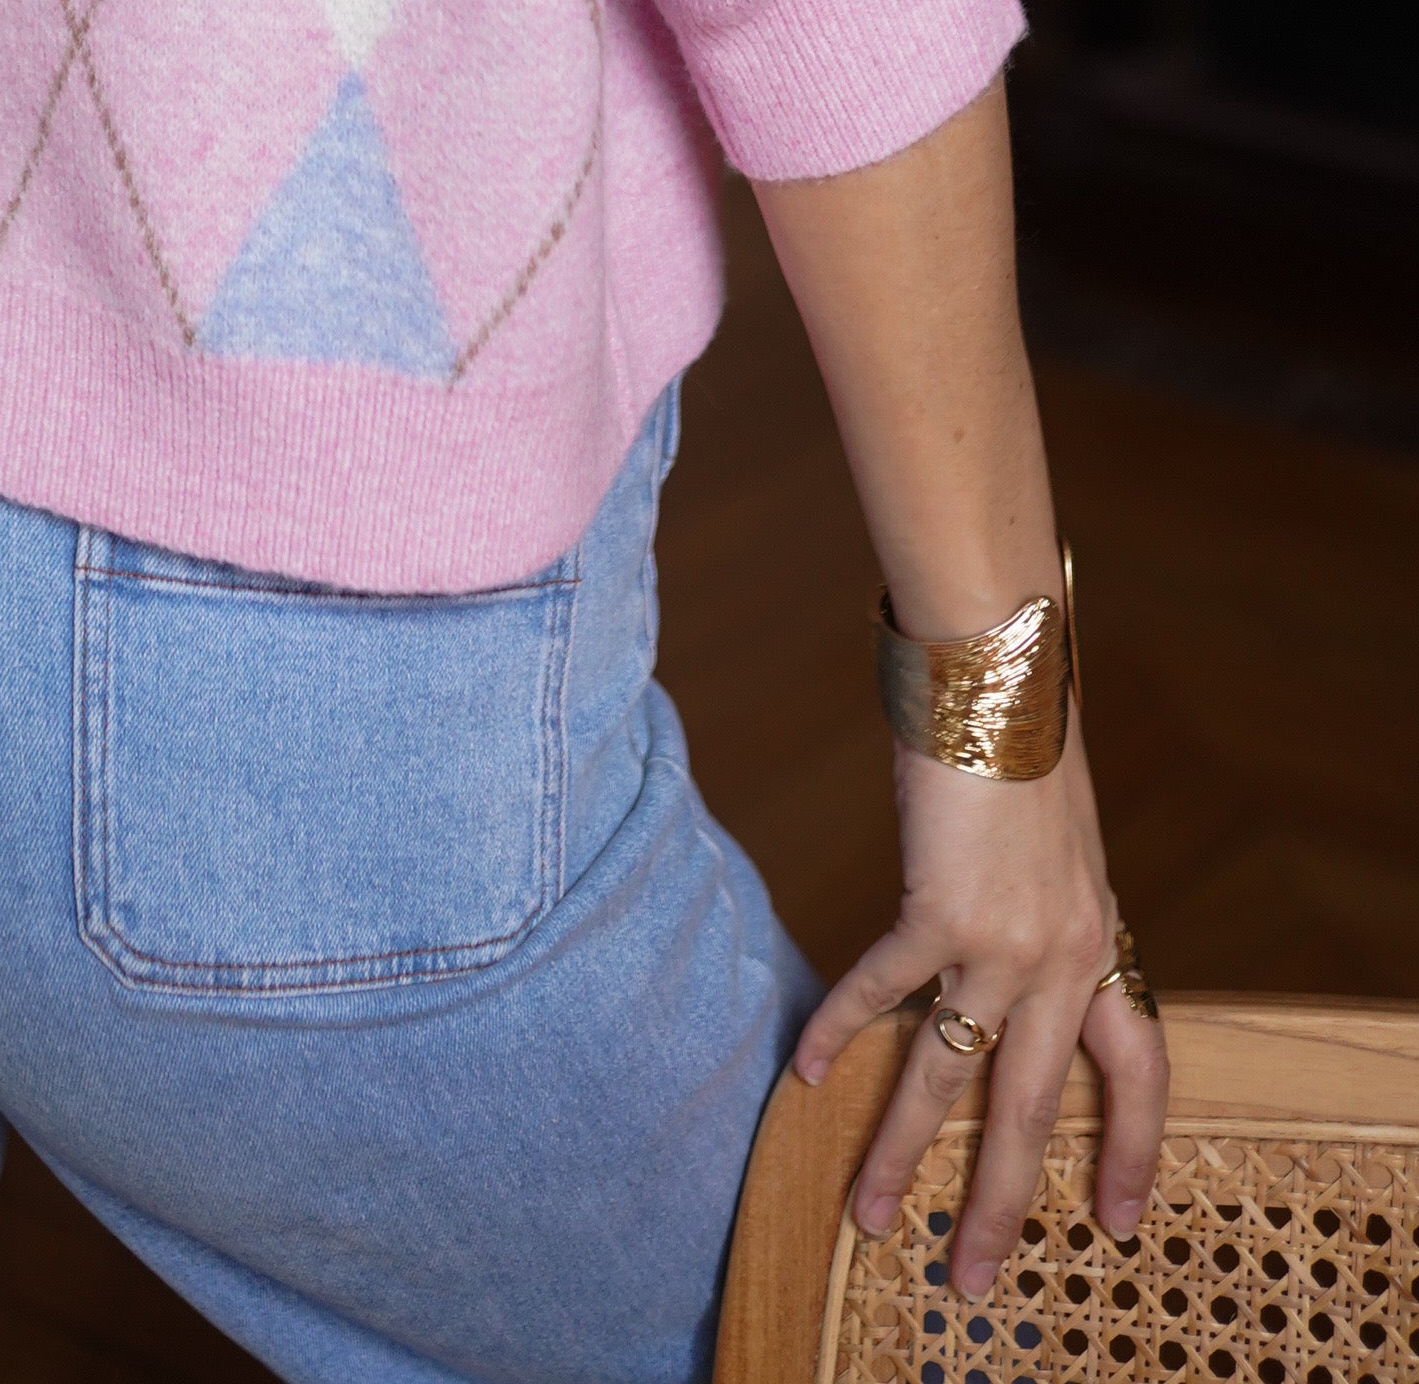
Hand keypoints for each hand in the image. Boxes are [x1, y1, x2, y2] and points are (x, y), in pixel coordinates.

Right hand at [792, 730, 1169, 1302]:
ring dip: (904, 1152)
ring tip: (871, 1215)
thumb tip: (1005, 952)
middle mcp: (1065, 954)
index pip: (1140, 1069)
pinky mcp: (942, 907)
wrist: (1001, 671)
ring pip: (953, 1075)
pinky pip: (886, 990)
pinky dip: (841, 1032)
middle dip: (1002, 1203)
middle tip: (975, 1277)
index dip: (1132, 1148)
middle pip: (1035, 1111)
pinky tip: (808, 1074)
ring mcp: (1006, 938)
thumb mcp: (1057, 842)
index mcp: (1100, 938)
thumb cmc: (1022, 736)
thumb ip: (1044, 906)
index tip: (1117, 1221)